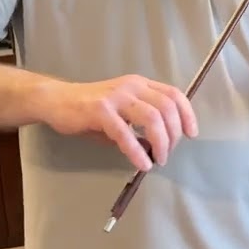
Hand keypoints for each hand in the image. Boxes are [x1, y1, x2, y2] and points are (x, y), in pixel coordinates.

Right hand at [34, 74, 198, 171]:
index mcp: (140, 84)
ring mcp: (116, 97)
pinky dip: (136, 151)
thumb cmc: (90, 111)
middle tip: (167, 154)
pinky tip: (141, 163)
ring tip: (158, 160)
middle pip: (166, 107)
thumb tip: (157, 147)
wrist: (57, 101)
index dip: (187, 114)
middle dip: (173, 135)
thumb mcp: (121, 113)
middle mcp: (132, 86)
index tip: (191, 134)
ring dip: (160, 142)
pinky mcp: (99, 111)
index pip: (174, 94)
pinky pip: (125, 133)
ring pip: (151, 118)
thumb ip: (140, 126)